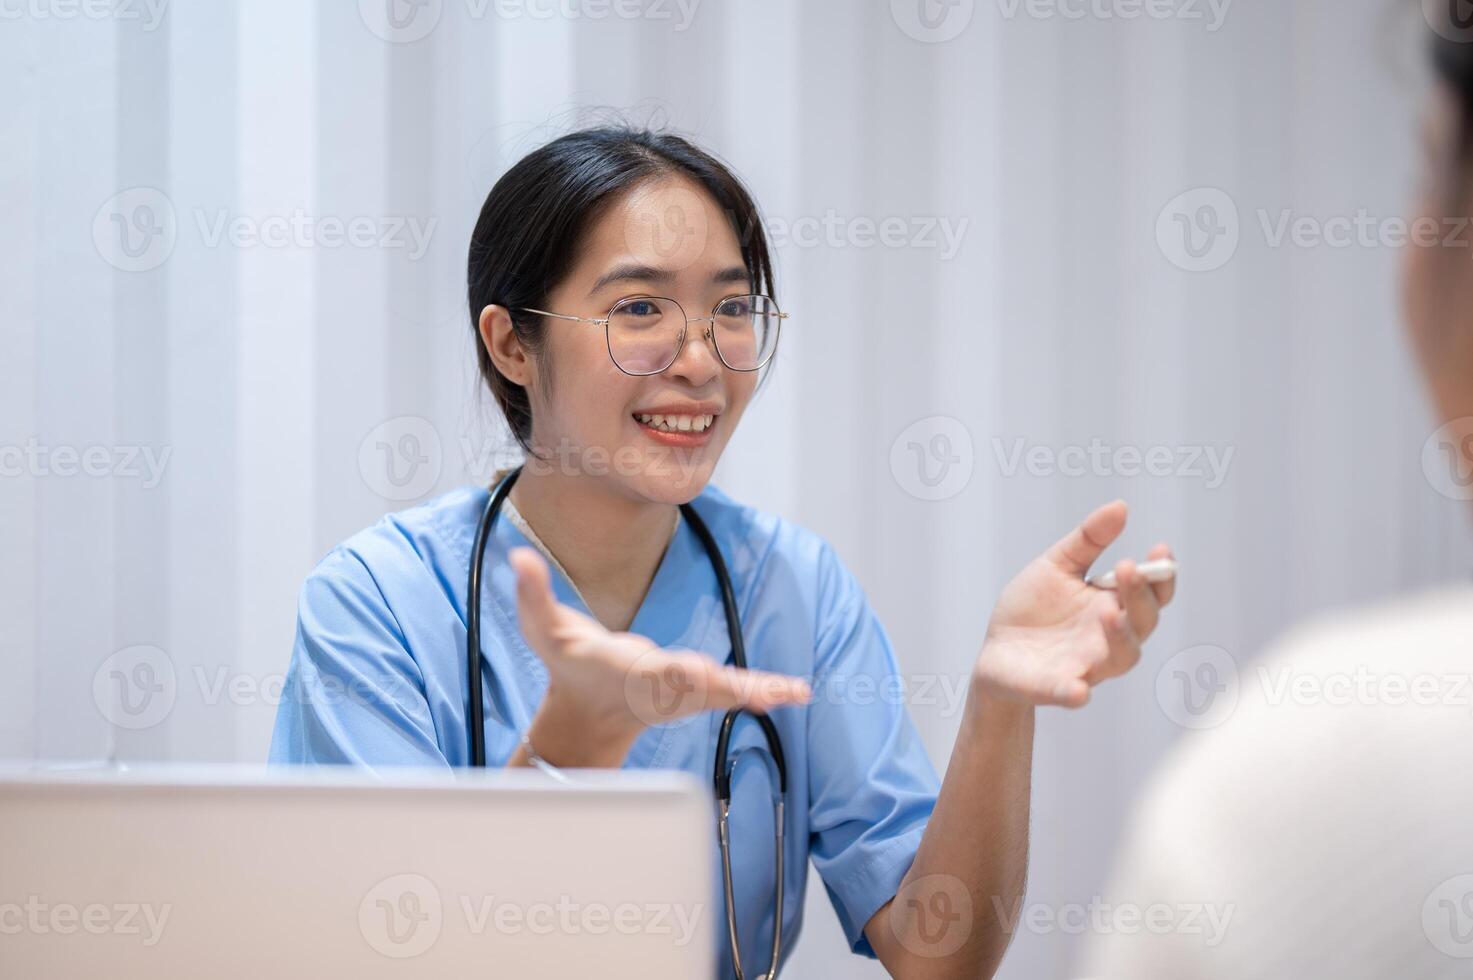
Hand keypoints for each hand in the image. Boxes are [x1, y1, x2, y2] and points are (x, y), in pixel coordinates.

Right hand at [509, 546, 811, 765]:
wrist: (587, 714)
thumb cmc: (568, 663)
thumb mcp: (543, 628)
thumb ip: (532, 592)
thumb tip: (519, 557)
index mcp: (625, 670)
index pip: (649, 671)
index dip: (673, 672)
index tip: (695, 671)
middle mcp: (659, 687)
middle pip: (695, 688)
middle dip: (722, 688)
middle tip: (755, 693)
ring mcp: (682, 694)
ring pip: (723, 694)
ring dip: (756, 692)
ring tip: (792, 693)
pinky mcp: (699, 692)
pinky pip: (735, 692)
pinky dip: (764, 692)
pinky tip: (796, 692)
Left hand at [973, 501, 1174, 708]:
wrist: (997, 651)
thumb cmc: (1034, 608)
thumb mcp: (1057, 566)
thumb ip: (1088, 540)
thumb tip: (1120, 507)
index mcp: (1114, 606)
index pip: (1152, 593)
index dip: (1161, 575)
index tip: (1160, 549)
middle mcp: (1110, 638)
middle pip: (1143, 622)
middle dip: (1140, 596)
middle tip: (1128, 568)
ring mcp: (1086, 665)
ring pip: (1120, 657)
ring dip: (1120, 636)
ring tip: (1110, 611)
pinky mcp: (1054, 688)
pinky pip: (1070, 693)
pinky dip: (1074, 692)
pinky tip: (1078, 689)